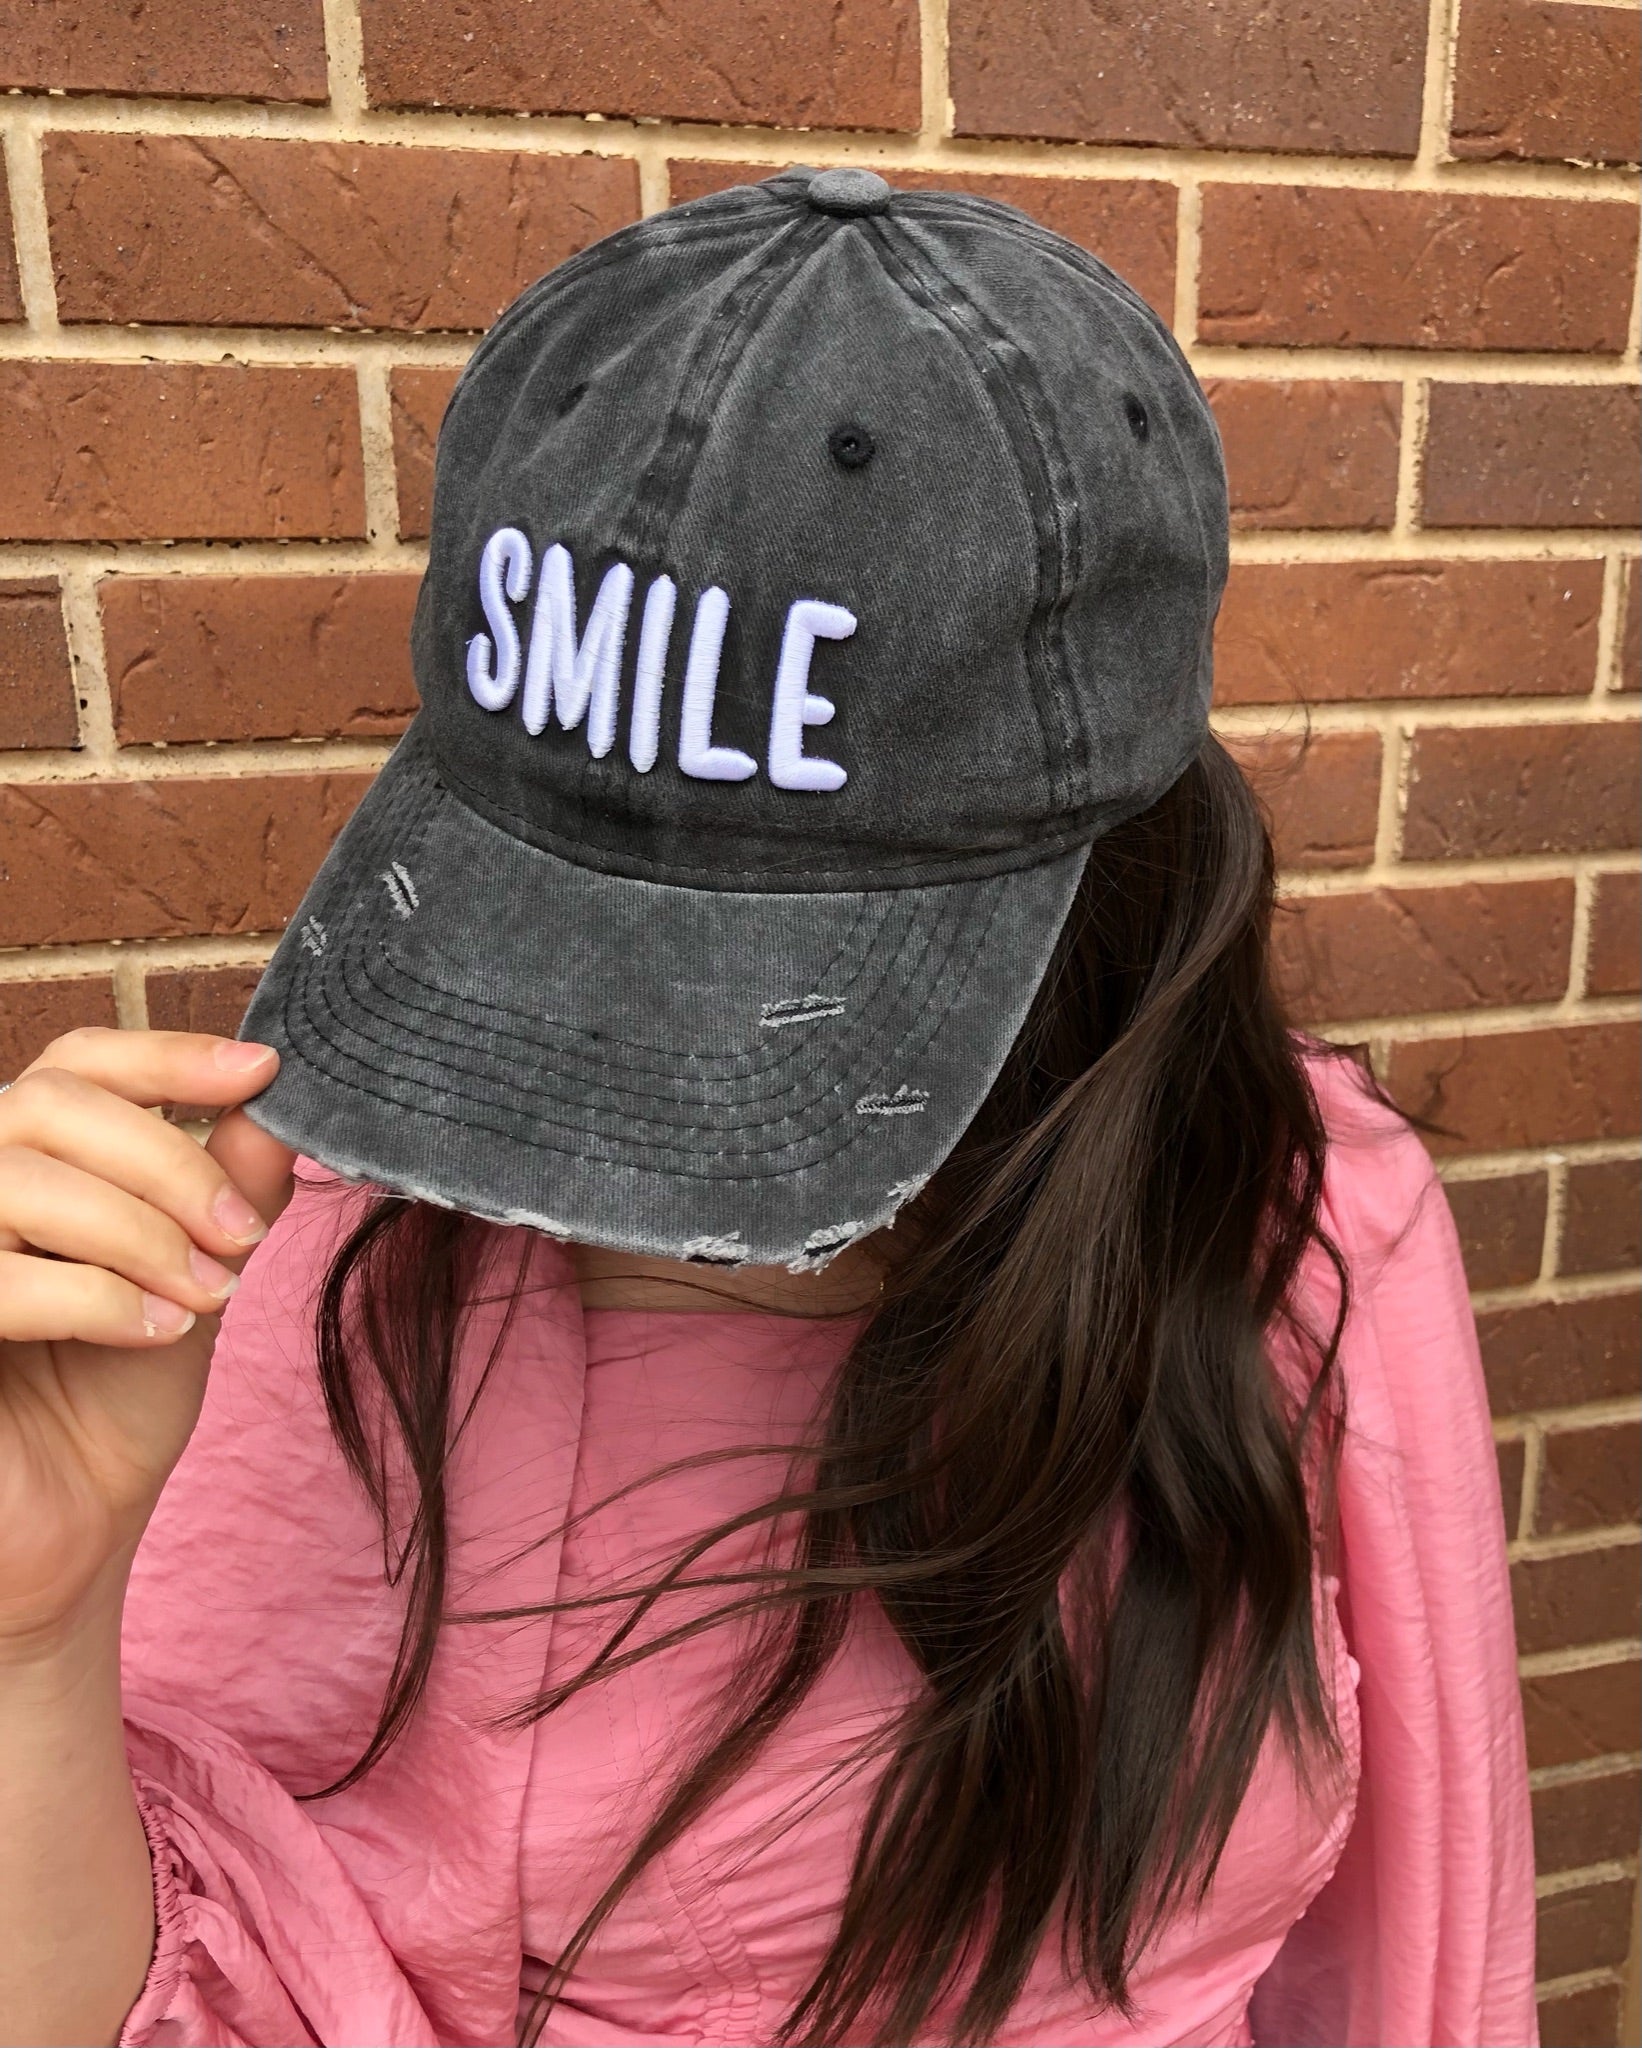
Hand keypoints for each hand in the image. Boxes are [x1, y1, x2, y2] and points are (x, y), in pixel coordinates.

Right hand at [0, 1030, 294, 1654]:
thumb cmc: (116, 1402)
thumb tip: (276, 1104)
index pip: (77, 1061)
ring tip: (205, 1296)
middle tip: (239, 1237)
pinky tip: (153, 1330)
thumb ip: (228, 1190)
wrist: (68, 1533)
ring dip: (138, 1231)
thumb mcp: (195, 1277)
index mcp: (29, 1159)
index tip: (263, 1070)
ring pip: (20, 1178)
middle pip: (51, 1102)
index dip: (166, 1052)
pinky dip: (92, 1295)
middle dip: (167, 1162)